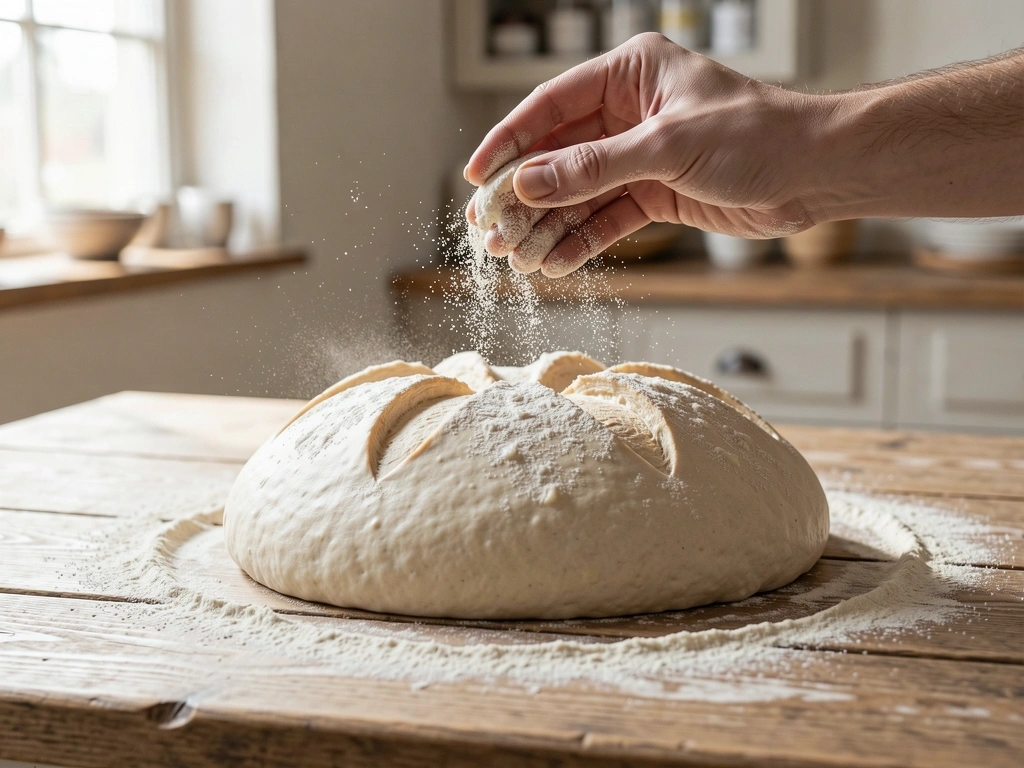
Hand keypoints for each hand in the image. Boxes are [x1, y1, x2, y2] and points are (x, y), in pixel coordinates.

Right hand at [465, 33, 834, 276]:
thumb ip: (594, 168)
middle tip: (489, 229)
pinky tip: (556, 263)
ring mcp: (641, 155)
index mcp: (631, 75)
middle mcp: (631, 112)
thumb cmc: (758, 136)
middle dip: (524, 194)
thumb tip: (529, 184)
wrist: (816, 173)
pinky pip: (606, 219)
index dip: (510, 142)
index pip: (552, 106)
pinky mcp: (655, 193)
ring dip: (548, 225)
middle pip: (558, 155)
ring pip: (578, 193)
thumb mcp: (668, 147)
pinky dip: (582, 241)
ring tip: (516, 256)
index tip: (476, 176)